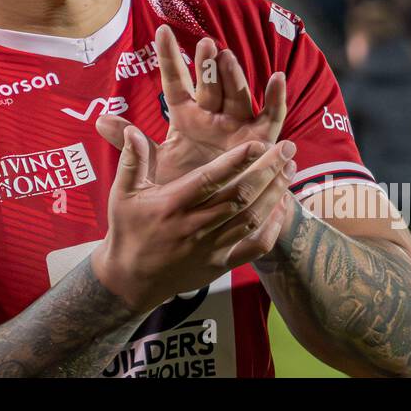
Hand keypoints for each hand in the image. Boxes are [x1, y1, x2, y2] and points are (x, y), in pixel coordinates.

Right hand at [91, 125, 295, 313]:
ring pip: (251, 219)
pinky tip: (282, 207)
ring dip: (274, 193)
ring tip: (289, 169)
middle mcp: (194, 226)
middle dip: (267, 170)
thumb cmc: (128, 231)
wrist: (131, 280)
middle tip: (287, 148)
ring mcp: (210, 247)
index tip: (258, 143)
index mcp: (172, 205)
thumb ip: (131, 160)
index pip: (209, 180)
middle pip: (239, 197)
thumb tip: (132, 130)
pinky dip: (272, 228)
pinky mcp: (220, 264)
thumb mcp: (122, 194)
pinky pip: (253, 247)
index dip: (236, 162)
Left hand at [95, 24, 288, 185]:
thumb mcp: (156, 163)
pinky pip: (271, 116)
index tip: (161, 30)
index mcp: (186, 117)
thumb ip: (131, 142)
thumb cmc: (184, 186)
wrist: (213, 216)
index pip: (175, 82)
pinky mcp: (260, 140)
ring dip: (234, 76)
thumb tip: (99, 120)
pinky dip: (275, 98)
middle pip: (209, 86)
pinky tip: (277, 78)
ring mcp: (237, 125)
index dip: (169, 58)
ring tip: (227, 58)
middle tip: (204, 44)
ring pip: (237, 95)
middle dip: (207, 65)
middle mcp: (213, 115)